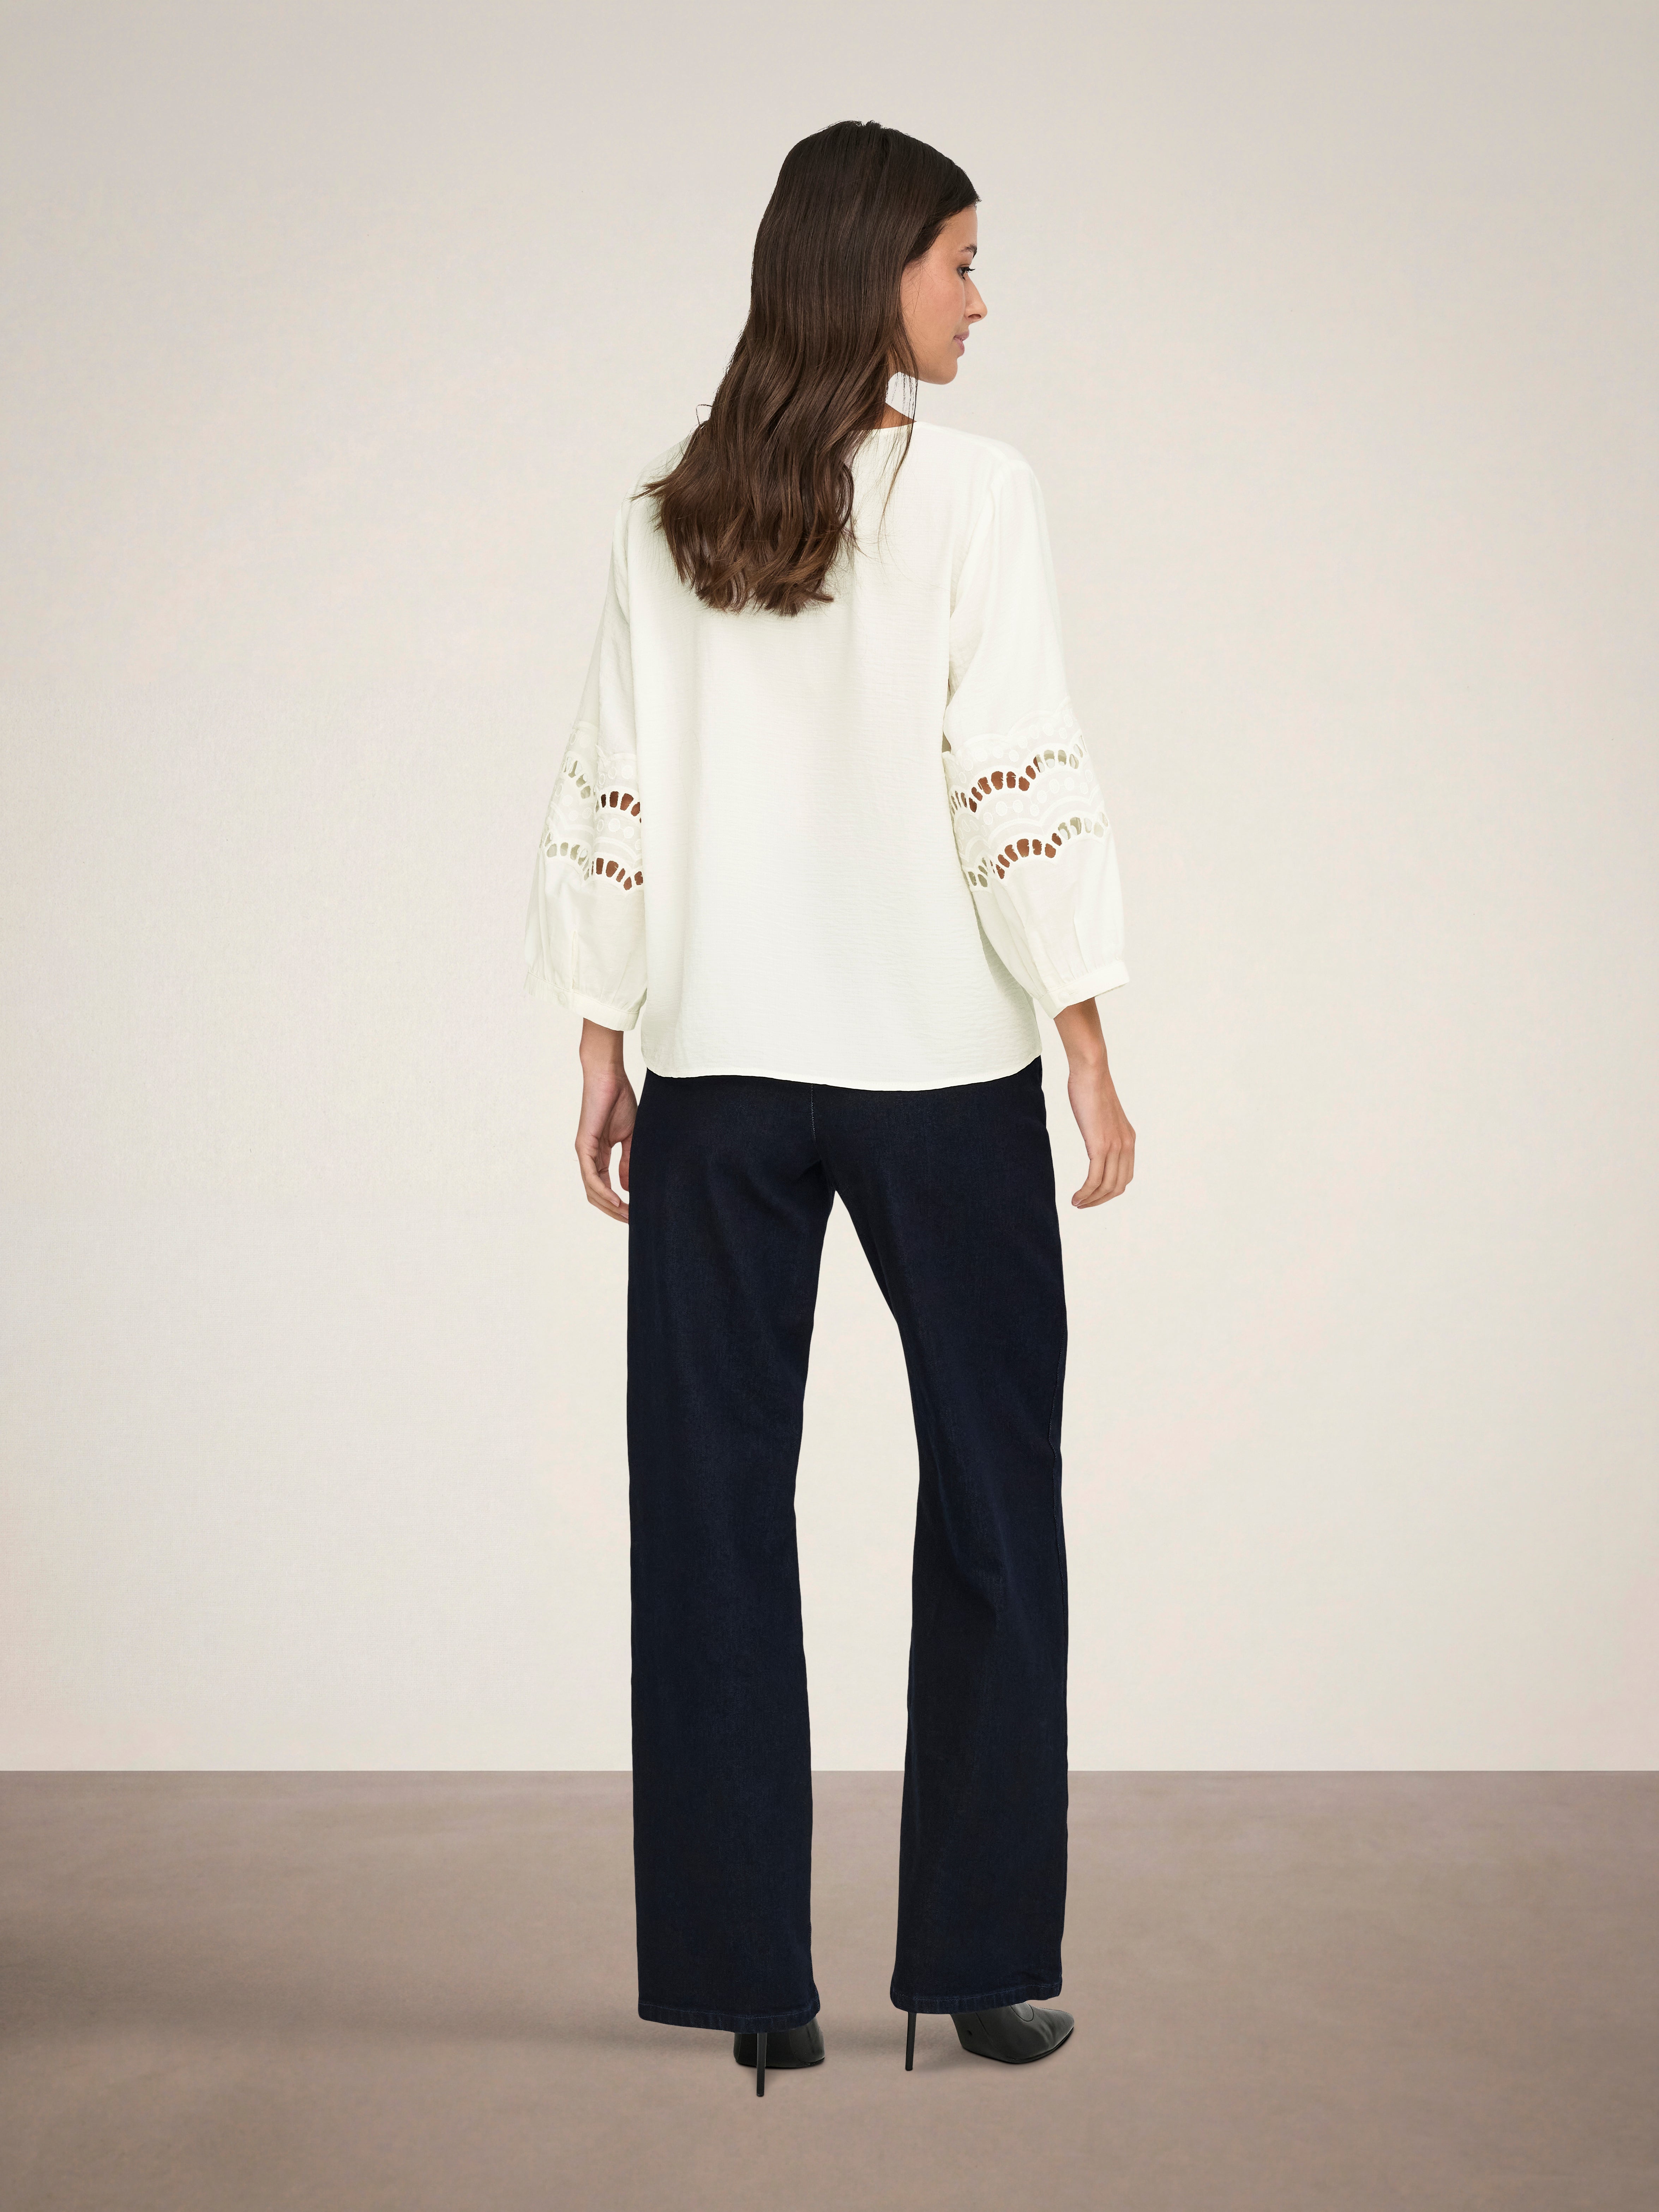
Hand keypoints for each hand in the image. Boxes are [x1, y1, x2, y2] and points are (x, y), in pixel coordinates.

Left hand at [575, 1020, 635, 1222]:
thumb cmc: (619, 1101)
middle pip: (596, 1194)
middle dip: (614, 1211)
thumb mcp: (630, 1137)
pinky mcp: (584, 1145)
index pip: (605, 1187)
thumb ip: (628, 1162)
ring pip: (592, 1190)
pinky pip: (591, 1176)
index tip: (635, 1214)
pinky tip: (617, 1200)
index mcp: (600, 1155)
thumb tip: (628, 1188)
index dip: (619, 1203)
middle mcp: (589, 1157)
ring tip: (626, 1215)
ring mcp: (585, 1152)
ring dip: (609, 1206)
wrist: (609, 1077)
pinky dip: (602, 1191)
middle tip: (632, 1221)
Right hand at [1051, 998, 1134, 1207]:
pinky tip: (1075, 1197)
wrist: (1091, 1072)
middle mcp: (1126, 1146)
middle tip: (1082, 1204)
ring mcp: (1115, 1147)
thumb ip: (1102, 1130)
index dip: (1109, 1191)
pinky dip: (1086, 1193)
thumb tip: (1094, 1136)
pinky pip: (1095, 1179)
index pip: (1124, 1177)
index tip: (1092, 1195)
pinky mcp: (1100, 1146)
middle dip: (1100, 1200)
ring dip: (1091, 1200)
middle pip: (1118, 1186)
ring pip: (1107, 1186)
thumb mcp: (1101, 1115)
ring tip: (1076, 1203)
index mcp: (1128, 1140)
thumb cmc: (1091, 1087)